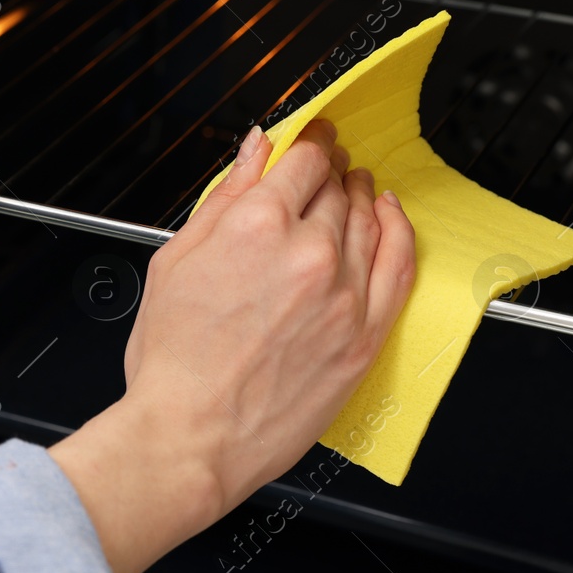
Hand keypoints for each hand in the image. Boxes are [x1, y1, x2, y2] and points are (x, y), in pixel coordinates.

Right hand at [48, 119, 414, 572]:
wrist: (192, 435)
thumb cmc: (173, 360)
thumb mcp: (176, 259)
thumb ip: (224, 196)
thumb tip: (253, 150)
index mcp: (256, 224)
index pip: (303, 160)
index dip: (312, 140)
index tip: (314, 136)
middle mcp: (309, 251)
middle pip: (336, 186)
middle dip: (331, 169)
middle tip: (327, 166)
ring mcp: (344, 293)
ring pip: (367, 219)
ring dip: (361, 194)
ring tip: (355, 186)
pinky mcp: (366, 334)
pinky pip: (399, 265)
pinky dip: (397, 230)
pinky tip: (389, 216)